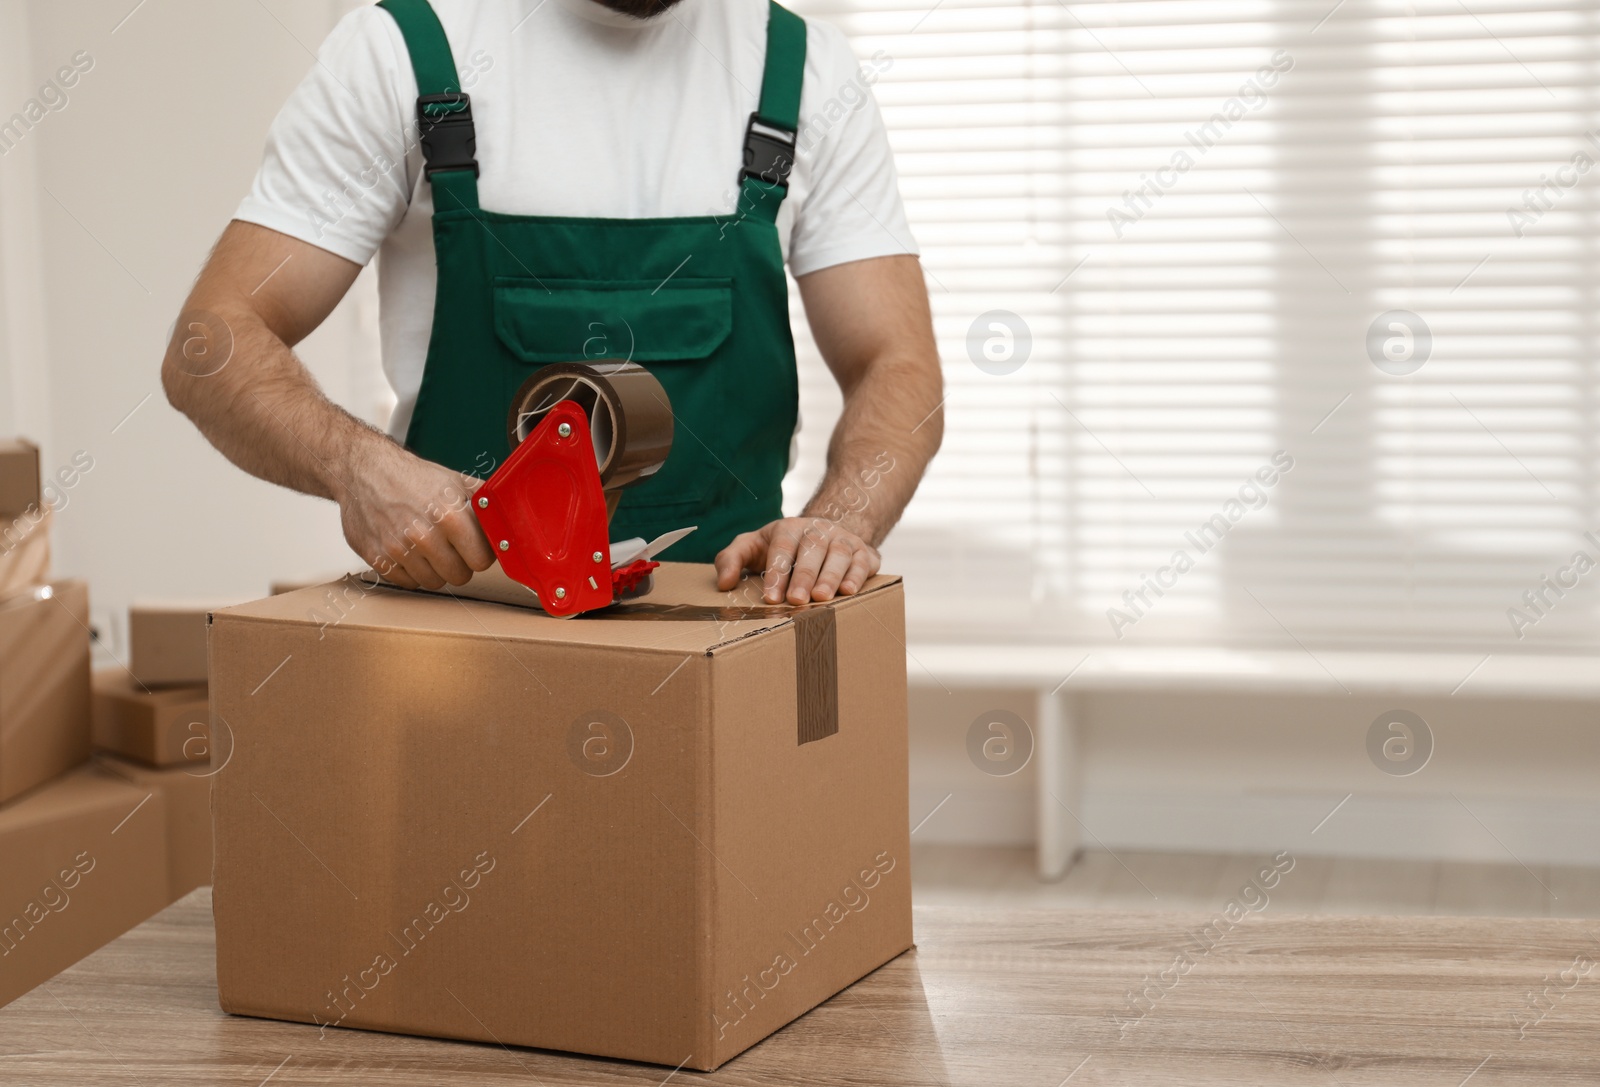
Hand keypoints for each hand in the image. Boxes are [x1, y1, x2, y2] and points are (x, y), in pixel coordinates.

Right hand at [337, 440, 495, 589]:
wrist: (364, 470)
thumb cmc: (411, 476)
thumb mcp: (455, 481)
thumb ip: (484, 503)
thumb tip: (510, 517)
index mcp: (449, 515)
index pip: (482, 560)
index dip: (481, 554)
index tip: (476, 547)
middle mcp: (423, 535)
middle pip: (459, 576)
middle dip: (460, 563)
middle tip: (452, 546)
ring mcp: (398, 549)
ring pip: (434, 582)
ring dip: (436, 569)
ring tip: (429, 547)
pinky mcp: (378, 558)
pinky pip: (407, 583)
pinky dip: (411, 572)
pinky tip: (409, 551)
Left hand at [714, 517, 880, 604]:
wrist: (824, 535)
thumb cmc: (781, 548)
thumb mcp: (752, 547)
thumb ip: (732, 560)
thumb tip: (724, 583)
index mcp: (788, 528)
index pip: (782, 547)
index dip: (778, 572)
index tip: (772, 598)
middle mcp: (817, 530)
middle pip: (812, 549)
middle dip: (804, 576)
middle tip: (797, 601)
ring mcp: (842, 539)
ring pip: (839, 553)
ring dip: (831, 576)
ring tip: (823, 599)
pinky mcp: (863, 552)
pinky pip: (862, 561)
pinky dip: (857, 576)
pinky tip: (849, 591)